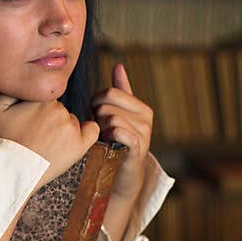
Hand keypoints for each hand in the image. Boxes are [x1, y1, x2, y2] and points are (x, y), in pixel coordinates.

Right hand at [0, 95, 99, 190]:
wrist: (10, 171)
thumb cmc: (0, 141)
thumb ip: (10, 90)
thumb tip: (24, 84)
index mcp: (40, 99)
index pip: (45, 97)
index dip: (35, 110)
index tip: (28, 123)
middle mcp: (58, 109)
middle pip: (58, 108)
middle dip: (48, 119)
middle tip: (34, 135)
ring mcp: (71, 127)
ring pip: (71, 120)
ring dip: (61, 129)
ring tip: (44, 145)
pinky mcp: (80, 145)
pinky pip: (92, 130)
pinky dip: (85, 132)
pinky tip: (72, 140)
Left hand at [91, 63, 152, 200]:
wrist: (122, 175)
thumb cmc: (117, 142)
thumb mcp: (119, 114)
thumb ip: (120, 91)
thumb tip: (119, 65)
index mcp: (141, 108)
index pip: (111, 92)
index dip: (96, 102)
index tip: (94, 114)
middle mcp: (146, 118)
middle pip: (108, 104)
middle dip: (96, 115)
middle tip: (98, 128)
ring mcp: (144, 133)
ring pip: (110, 118)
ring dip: (100, 128)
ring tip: (102, 137)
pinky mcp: (137, 147)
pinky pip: (118, 131)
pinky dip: (108, 136)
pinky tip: (107, 143)